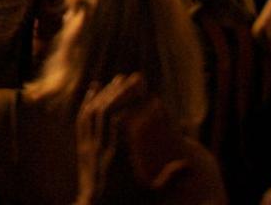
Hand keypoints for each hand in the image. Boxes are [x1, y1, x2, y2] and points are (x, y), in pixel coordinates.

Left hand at [73, 74, 196, 204]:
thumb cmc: (128, 204)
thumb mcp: (154, 195)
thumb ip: (171, 179)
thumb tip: (189, 164)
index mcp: (117, 155)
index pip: (121, 121)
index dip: (132, 104)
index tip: (147, 91)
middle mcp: (99, 146)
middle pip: (106, 111)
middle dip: (120, 92)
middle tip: (136, 78)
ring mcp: (88, 145)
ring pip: (93, 112)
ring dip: (106, 94)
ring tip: (119, 81)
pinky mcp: (82, 146)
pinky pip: (82, 118)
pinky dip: (89, 102)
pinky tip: (94, 90)